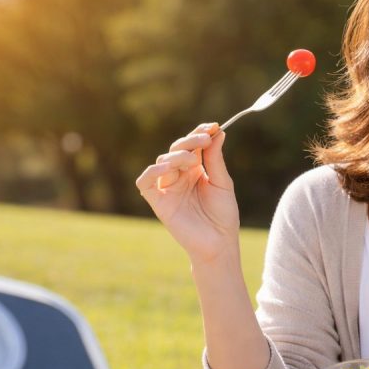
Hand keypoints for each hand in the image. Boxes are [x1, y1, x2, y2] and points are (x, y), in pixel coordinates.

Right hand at [135, 123, 239, 263]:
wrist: (219, 242)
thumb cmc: (223, 215)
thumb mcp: (222, 183)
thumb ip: (215, 159)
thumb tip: (218, 132)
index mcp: (195, 170)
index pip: (192, 145)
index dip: (200, 133)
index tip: (213, 126)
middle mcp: (180, 176)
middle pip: (176, 149)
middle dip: (190, 141)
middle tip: (205, 139)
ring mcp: (168, 188)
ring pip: (163, 161)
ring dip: (178, 156)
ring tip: (194, 160)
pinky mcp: (158, 201)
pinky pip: (145, 181)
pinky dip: (153, 172)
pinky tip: (168, 168)